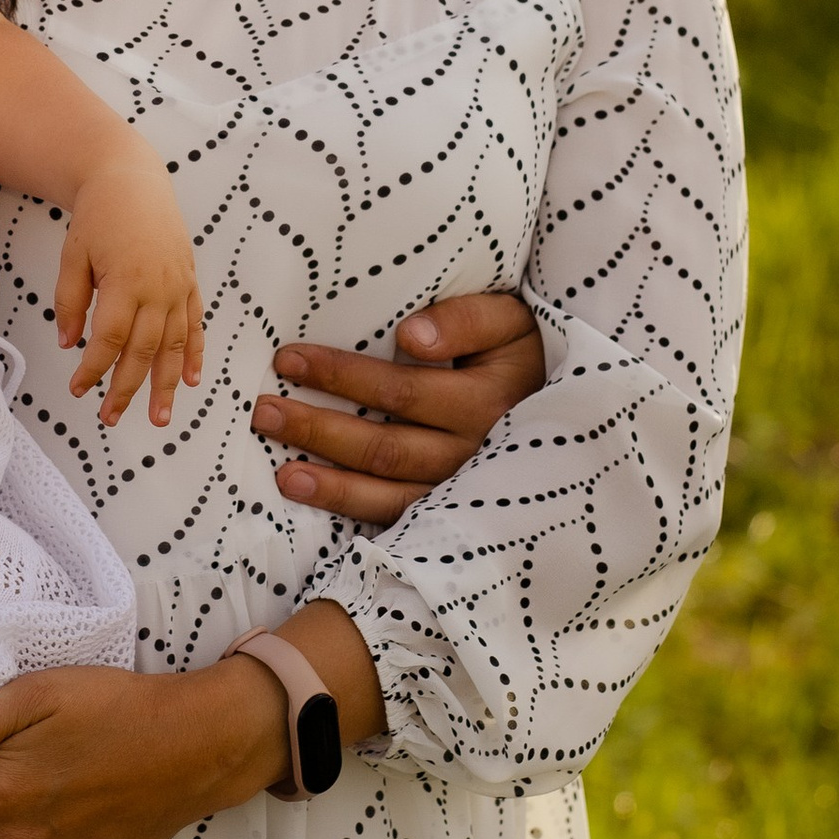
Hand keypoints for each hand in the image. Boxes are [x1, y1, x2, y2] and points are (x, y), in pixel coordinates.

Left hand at [55, 146, 205, 426]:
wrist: (132, 177)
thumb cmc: (99, 214)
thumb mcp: (73, 255)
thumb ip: (70, 301)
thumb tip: (69, 342)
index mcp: (126, 281)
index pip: (110, 339)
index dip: (94, 369)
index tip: (78, 390)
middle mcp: (158, 288)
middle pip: (144, 350)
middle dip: (127, 388)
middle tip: (110, 417)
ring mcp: (178, 286)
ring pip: (174, 345)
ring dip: (166, 384)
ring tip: (159, 418)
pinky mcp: (189, 280)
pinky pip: (195, 324)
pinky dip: (195, 353)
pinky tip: (191, 379)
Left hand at [252, 288, 544, 525]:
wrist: (574, 407)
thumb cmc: (524, 352)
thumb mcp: (511, 322)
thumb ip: (467, 320)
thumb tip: (410, 336)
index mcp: (486, 400)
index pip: (403, 389)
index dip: (343, 376)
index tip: (289, 359)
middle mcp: (474, 452)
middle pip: (386, 445)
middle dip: (320, 429)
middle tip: (264, 411)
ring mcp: (463, 489)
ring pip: (389, 491)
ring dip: (330, 483)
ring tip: (281, 472)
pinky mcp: (453, 513)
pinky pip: (399, 518)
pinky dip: (354, 511)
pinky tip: (314, 500)